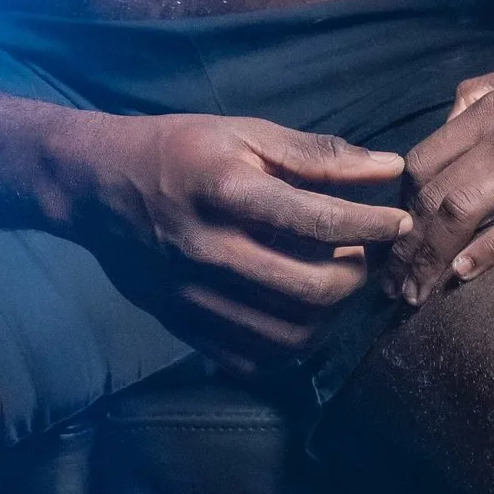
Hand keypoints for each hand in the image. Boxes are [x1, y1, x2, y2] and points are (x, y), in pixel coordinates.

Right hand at [65, 113, 410, 364]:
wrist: (96, 186)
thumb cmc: (178, 149)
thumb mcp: (244, 133)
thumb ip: (317, 155)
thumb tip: (388, 167)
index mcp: (227, 192)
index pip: (320, 221)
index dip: (373, 225)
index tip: (398, 222)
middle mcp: (210, 249)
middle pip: (312, 288)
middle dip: (357, 275)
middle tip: (364, 255)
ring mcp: (194, 294)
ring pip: (289, 334)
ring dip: (331, 316)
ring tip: (336, 286)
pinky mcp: (183, 323)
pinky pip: (253, 360)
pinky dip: (290, 347)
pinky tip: (300, 317)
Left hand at [388, 57, 493, 296]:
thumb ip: (486, 92)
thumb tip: (450, 118)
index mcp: (492, 110)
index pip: (422, 162)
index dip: (401, 208)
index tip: (397, 244)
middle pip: (434, 194)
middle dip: (407, 245)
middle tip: (396, 285)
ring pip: (465, 209)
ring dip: (434, 256)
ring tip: (419, 294)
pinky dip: (487, 249)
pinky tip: (464, 274)